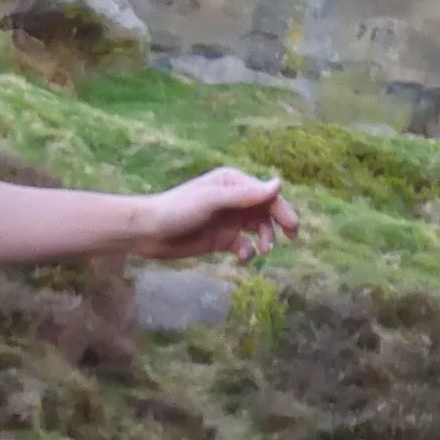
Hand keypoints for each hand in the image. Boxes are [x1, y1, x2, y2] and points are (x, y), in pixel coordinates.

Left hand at [140, 168, 297, 261]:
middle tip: (291, 237)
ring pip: (257, 229)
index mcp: (234, 183)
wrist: (148, 232)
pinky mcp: (221, 239)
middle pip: (265, 211)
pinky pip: (243, 245)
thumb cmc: (179, 209)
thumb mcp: (213, 200)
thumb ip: (246, 195)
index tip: (292, 226)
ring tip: (262, 251)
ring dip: (264, 239)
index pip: (265, 194)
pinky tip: (242, 257)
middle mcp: (234, 200)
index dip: (281, 208)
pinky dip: (247, 251)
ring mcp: (228, 220)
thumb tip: (279, 184)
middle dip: (278, 224)